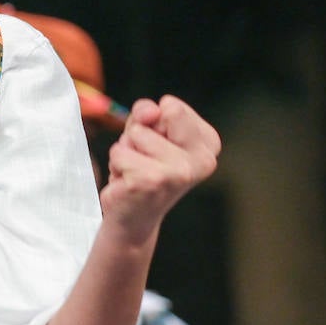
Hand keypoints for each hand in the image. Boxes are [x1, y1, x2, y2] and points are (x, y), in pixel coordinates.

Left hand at [100, 94, 220, 246]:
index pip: (171, 106)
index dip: (153, 122)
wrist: (134, 218)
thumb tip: (151, 111)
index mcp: (208, 143)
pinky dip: (116, 165)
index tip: (156, 146)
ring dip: (126, 151)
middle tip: (144, 158)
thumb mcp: (146, 131)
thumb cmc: (141, 167)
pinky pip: (119, 153)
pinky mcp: (152, 182)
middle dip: (139, 132)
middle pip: (157, 114)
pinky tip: (129, 182)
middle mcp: (203, 159)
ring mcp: (180, 172)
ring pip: (134, 134)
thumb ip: (147, 112)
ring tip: (136, 171)